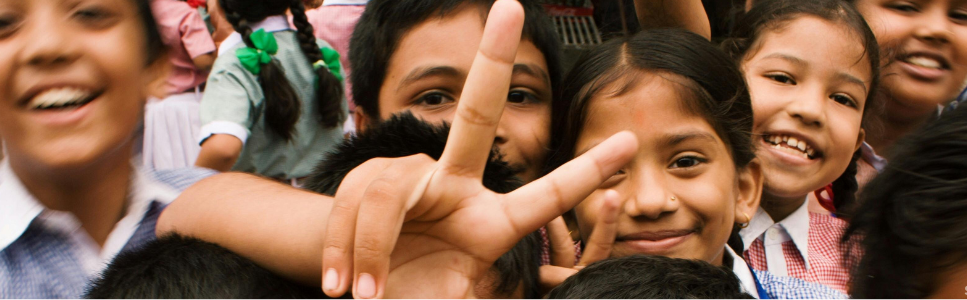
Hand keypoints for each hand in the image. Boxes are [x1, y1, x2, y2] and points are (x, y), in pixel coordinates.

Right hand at [318, 1, 637, 297]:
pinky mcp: (365, 184)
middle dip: (492, 62)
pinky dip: (342, 248)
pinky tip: (338, 284)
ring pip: (388, 191)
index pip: (544, 197)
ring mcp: (408, 182)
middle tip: (509, 7)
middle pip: (474, 119)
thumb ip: (487, 298)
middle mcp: (452, 188)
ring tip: (362, 294)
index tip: (628, 142)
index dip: (585, 173)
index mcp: (489, 225)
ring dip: (370, 247)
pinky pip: (354, 204)